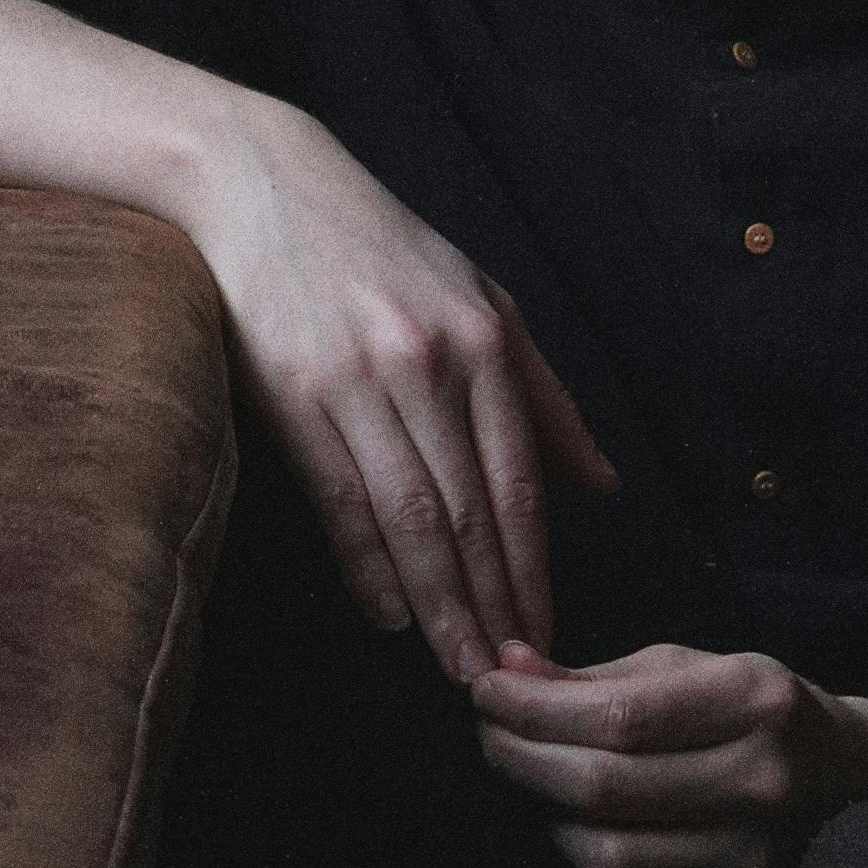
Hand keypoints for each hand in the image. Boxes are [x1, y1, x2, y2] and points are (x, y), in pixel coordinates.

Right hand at [179, 98, 618, 680]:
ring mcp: (358, 377)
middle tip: (511, 682)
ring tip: (460, 666)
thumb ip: (542, 395)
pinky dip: (366, 563)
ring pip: (410, 514)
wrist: (265, 184)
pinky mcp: (293, 391)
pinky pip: (338, 495)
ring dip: (439, 602)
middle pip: (470, 511)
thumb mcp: (481, 299)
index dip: (536, 571)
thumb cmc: (383, 249)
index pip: (520, 484)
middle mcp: (428, 361)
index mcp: (483, 340)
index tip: (547, 639)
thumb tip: (603, 484)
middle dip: (494, 605)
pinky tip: (387, 613)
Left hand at [468, 639, 867, 867]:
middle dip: (524, 760)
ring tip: (535, 788)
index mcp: (755, 703)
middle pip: (606, 789)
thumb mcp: (690, 668)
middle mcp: (761, 787)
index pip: (620, 716)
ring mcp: (753, 867)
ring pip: (609, 862)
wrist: (849, 788)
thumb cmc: (752, 713)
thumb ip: (595, 675)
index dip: (536, 709)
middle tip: (488, 738)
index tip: (485, 692)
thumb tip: (504, 669)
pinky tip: (579, 846)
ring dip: (548, 823)